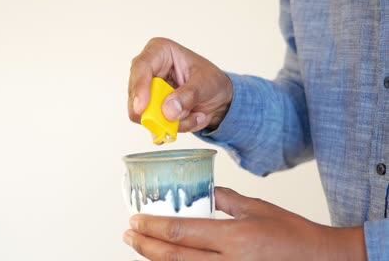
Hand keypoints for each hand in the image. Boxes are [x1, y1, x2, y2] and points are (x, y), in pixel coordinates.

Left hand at [123, 187, 366, 260]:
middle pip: (174, 257)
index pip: (182, 232)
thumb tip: (203, 193)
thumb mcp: (256, 208)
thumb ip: (225, 200)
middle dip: (146, 244)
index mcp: (234, 239)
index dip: (154, 226)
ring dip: (155, 258)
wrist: (318, 260)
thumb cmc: (291, 234)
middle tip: (129, 233)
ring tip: (140, 245)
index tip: (136, 219)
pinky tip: (167, 259)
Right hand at [128, 37, 232, 131]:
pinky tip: (189, 117)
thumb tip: (168, 110)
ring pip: (144, 114)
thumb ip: (188, 96)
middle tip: (173, 120)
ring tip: (193, 114)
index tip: (142, 107)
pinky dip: (173, 127)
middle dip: (155, 112)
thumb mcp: (206, 83)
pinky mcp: (150, 110)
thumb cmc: (210, 80)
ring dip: (170, 121)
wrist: (217, 97)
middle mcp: (148, 71)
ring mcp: (146, 92)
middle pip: (135, 94)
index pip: (141, 67)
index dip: (139, 87)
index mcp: (159, 52)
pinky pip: (154, 125)